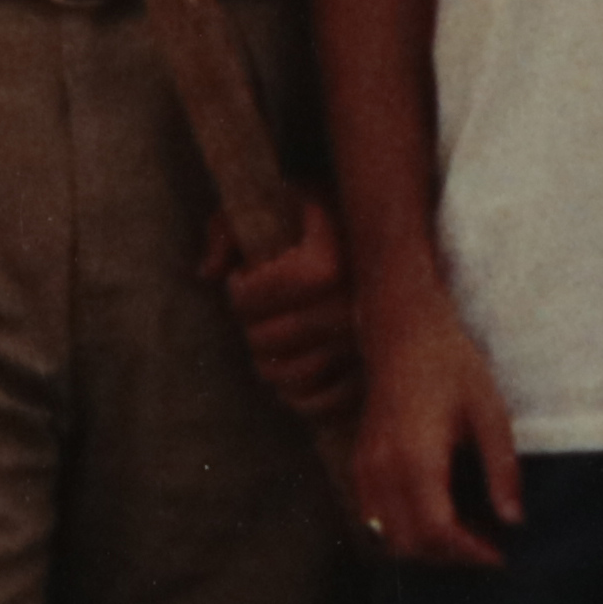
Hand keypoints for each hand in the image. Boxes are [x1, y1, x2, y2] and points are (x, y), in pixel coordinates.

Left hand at [217, 200, 365, 427]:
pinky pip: (326, 405)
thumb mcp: (276, 198)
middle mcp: (351, 307)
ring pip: (293, 376)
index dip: (237, 289)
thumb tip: (207, 273)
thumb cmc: (326, 213)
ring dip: (269, 366)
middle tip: (256, 314)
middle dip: (250, 328)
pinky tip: (293, 376)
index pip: (249, 297)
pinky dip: (300, 399)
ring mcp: (366, 345)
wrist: (395, 229)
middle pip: (266, 339)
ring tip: (271, 344)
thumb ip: (230, 228)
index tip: (243, 277)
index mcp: (327, 263)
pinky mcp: (377, 372)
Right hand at [351, 284, 525, 566]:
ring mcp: (365, 468)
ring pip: (388, 536)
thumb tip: (513, 521)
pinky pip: (375, 517)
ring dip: (425, 547)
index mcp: (416, 458)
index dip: (468, 553)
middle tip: (487, 545)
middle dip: (449, 556)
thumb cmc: (451, 365)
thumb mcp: (490, 412)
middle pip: (410, 544)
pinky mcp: (360, 463)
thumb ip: (502, 470)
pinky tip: (437, 513)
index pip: (436, 531)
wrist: (403, 332)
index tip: (499, 555)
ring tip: (466, 532)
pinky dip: (404, 529)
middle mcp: (382, 470)